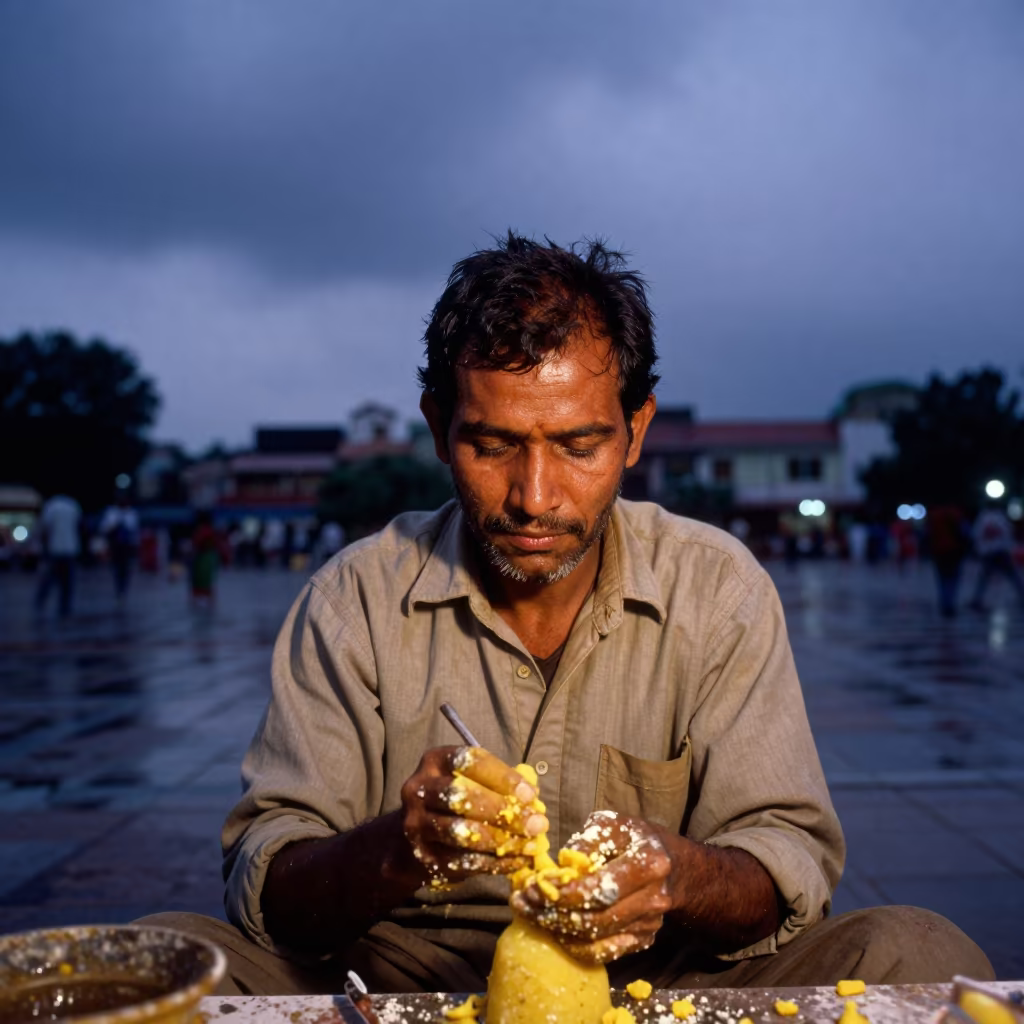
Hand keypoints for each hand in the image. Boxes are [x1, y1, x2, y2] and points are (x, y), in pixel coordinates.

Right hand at [399, 746, 548, 883]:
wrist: (412, 839)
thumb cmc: (454, 802)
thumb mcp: (471, 782)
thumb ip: (499, 784)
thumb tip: (533, 798)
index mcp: (435, 761)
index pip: (469, 761)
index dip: (503, 777)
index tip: (530, 795)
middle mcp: (419, 789)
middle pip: (460, 797)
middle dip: (502, 811)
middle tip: (535, 824)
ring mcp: (416, 825)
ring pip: (460, 832)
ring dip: (501, 840)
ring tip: (529, 845)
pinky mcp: (422, 856)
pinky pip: (462, 861)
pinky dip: (494, 863)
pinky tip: (516, 861)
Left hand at [510, 810, 673, 963]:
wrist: (672, 864)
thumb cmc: (633, 838)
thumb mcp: (611, 824)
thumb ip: (586, 841)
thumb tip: (560, 865)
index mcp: (649, 863)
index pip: (601, 888)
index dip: (564, 893)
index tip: (534, 887)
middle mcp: (653, 899)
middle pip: (596, 919)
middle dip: (553, 914)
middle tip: (522, 903)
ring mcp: (650, 925)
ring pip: (596, 941)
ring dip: (557, 931)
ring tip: (530, 914)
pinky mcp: (643, 940)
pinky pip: (603, 953)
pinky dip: (574, 945)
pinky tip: (553, 928)